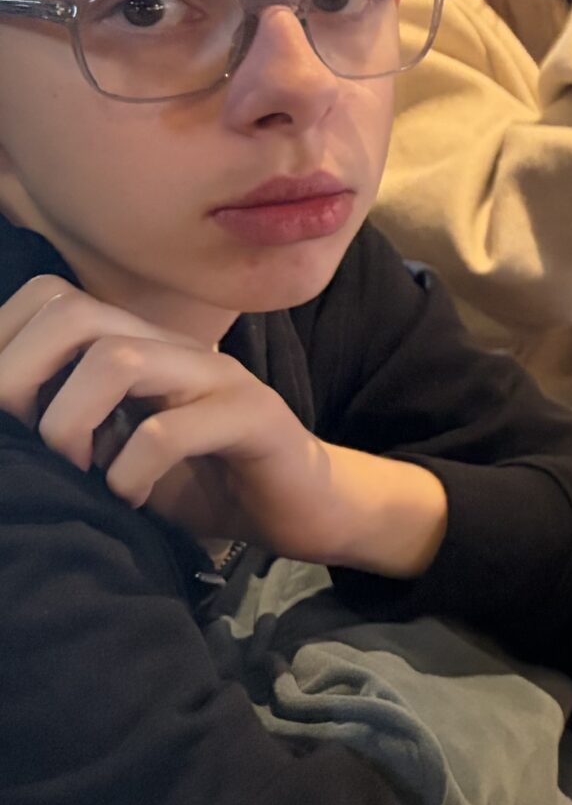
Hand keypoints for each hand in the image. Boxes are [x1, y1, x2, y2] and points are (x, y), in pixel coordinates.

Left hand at [0, 278, 446, 576]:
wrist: (308, 506)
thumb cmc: (206, 480)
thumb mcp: (121, 450)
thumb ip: (74, 426)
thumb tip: (1, 424)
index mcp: (139, 346)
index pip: (53, 298)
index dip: (6, 344)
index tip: (2, 414)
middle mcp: (175, 348)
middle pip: (76, 314)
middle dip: (22, 379)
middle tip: (29, 444)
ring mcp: (218, 378)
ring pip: (118, 360)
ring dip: (72, 424)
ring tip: (81, 472)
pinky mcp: (255, 419)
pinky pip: (171, 430)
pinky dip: (131, 471)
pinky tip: (132, 498)